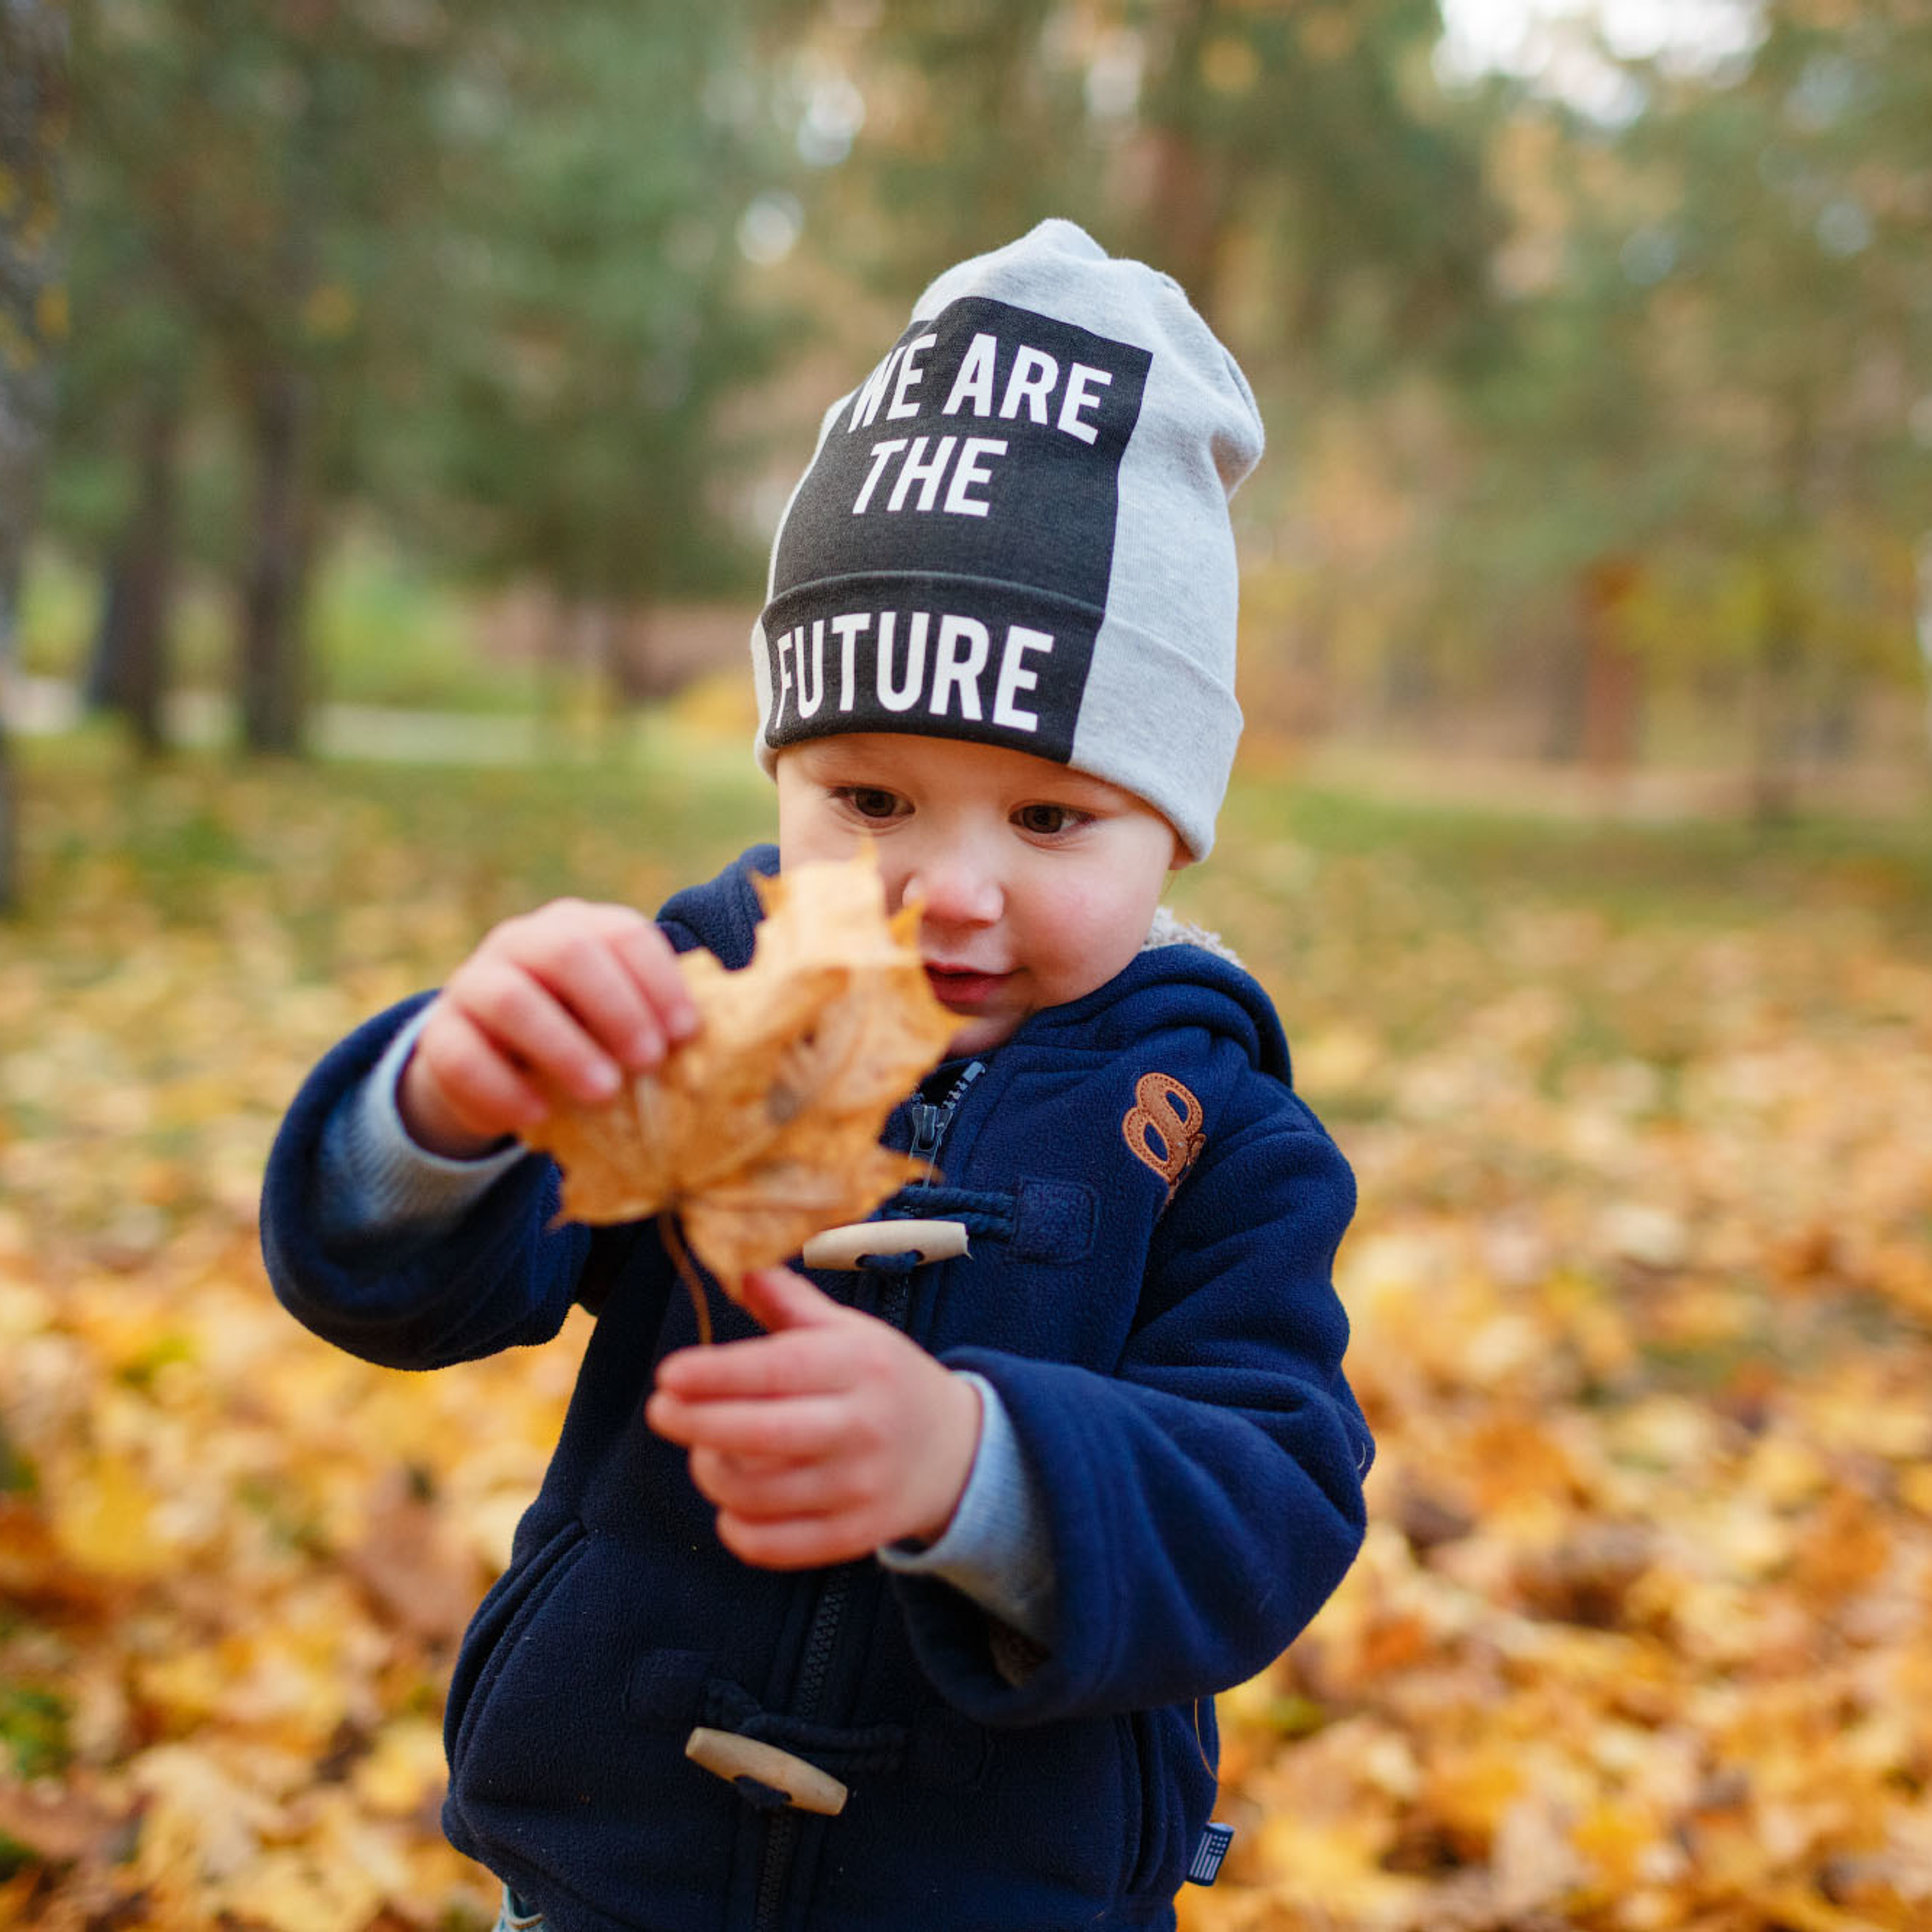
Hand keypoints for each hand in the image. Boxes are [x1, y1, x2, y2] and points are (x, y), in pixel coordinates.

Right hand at [399, 899, 698, 1158]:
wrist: (489, 1061)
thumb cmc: (580, 1035)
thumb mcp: (616, 1020)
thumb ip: (657, 1021)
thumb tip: (731, 1049)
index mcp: (578, 927)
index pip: (624, 934)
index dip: (659, 981)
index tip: (686, 1033)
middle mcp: (523, 942)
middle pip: (568, 954)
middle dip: (616, 1008)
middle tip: (649, 1060)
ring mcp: (473, 982)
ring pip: (511, 1000)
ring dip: (564, 1047)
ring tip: (604, 1092)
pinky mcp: (438, 1034)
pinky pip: (462, 1055)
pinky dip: (503, 1088)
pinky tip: (538, 1116)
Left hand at [645, 1267, 983, 1569]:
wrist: (958, 1451)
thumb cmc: (882, 1379)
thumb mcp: (849, 1330)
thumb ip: (789, 1302)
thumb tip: (737, 1264)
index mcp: (860, 1364)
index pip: (779, 1369)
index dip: (717, 1373)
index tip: (668, 1374)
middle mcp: (864, 1426)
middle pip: (763, 1435)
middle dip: (697, 1423)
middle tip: (660, 1411)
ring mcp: (861, 1487)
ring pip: (759, 1494)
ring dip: (712, 1472)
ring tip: (703, 1450)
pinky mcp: (856, 1535)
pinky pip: (775, 1545)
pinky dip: (737, 1528)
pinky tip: (730, 1502)